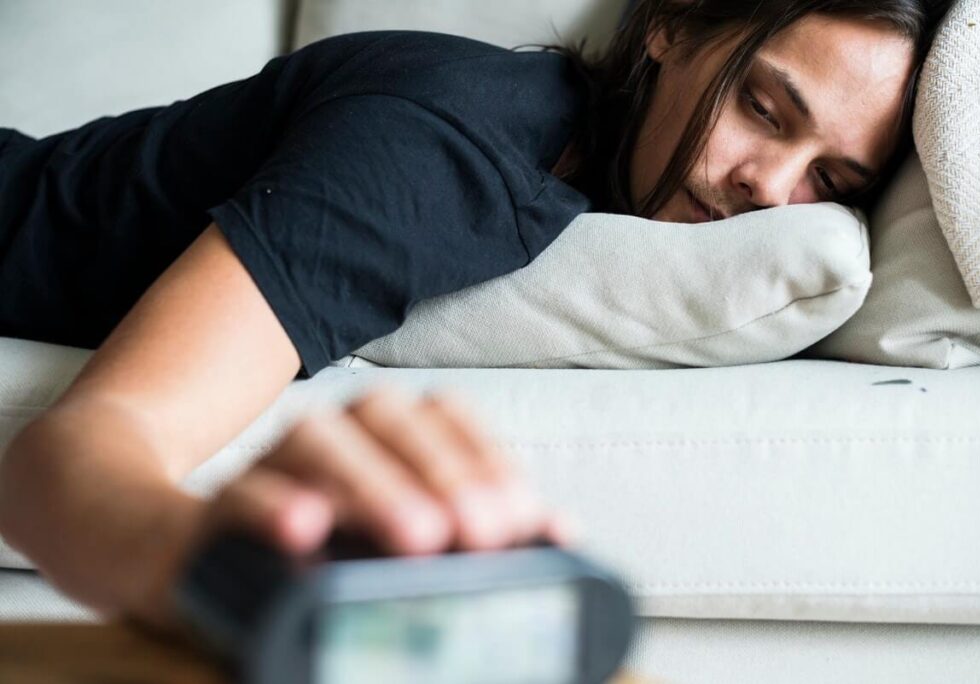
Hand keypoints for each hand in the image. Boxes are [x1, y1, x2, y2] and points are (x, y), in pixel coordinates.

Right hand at [127, 384, 578, 632]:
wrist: (151, 541)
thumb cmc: (296, 545)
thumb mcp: (387, 537)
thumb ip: (466, 527)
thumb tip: (561, 533)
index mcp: (371, 437)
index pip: (440, 415)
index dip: (486, 456)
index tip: (525, 513)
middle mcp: (322, 436)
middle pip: (386, 419)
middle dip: (442, 471)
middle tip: (484, 532)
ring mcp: (261, 465)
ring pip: (315, 442)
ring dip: (372, 484)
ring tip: (419, 535)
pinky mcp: (203, 511)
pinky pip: (234, 496)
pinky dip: (269, 510)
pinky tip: (305, 530)